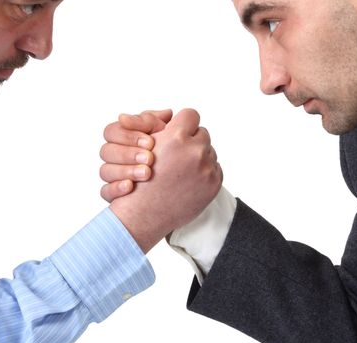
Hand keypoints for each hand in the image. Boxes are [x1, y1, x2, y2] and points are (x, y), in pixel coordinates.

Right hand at [100, 109, 172, 201]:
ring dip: (126, 171)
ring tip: (147, 173)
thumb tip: (165, 113)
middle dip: (129, 154)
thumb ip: (158, 123)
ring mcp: (111, 174)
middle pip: (107, 151)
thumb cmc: (166, 151)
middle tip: (150, 158)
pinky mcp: (112, 193)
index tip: (150, 142)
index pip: (112, 131)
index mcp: (121, 136)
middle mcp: (113, 154)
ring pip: (105, 171)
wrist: (176, 178)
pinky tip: (130, 187)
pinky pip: (105, 191)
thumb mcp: (163, 134)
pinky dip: (116, 188)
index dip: (129, 135)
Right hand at [109, 109, 222, 252]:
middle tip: (179, 154)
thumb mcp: (145, 147)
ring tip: (182, 170)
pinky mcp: (214, 183)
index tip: (179, 131)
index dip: (183, 123)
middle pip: (202, 134)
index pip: (191, 115)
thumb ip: (162, 128)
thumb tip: (173, 113)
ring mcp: (207, 168)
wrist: (146, 214)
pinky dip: (205, 173)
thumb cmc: (141, 180)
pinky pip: (215, 168)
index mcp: (176, 138)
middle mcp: (194, 151)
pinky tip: (189, 180)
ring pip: (209, 151)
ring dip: (199, 157)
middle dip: (192, 141)